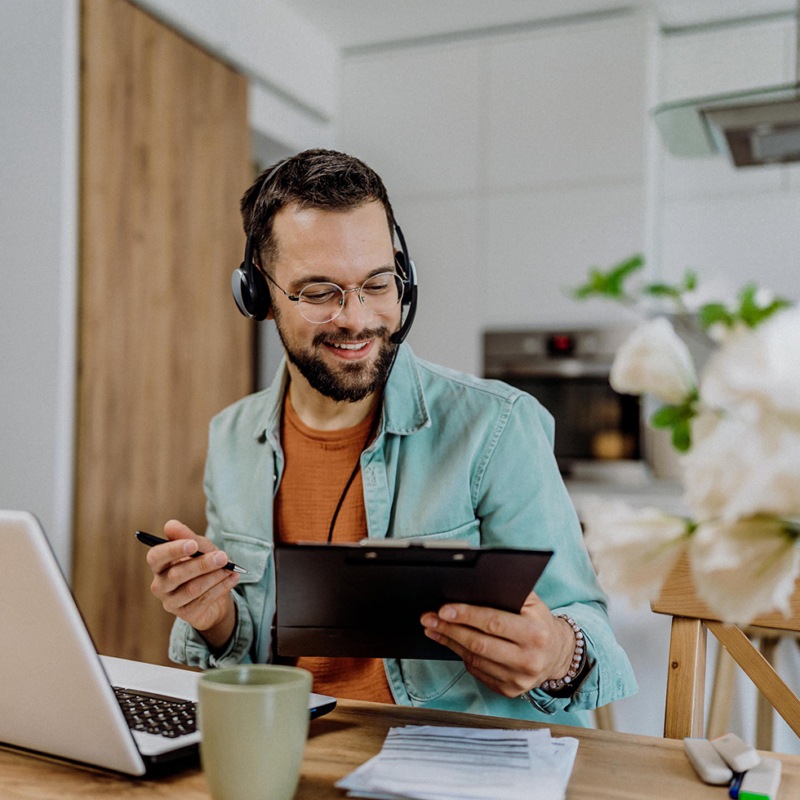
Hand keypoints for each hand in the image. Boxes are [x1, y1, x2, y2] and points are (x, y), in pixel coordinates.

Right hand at [147, 519, 238, 649]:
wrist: (216, 594)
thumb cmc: (204, 566)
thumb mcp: (201, 548)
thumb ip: (188, 536)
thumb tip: (170, 525)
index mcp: (159, 565)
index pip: (156, 557)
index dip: (172, 550)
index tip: (193, 544)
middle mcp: (160, 585)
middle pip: (176, 574)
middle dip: (202, 564)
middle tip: (223, 557)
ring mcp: (171, 602)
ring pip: (192, 588)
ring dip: (215, 576)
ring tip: (230, 568)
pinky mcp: (186, 615)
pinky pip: (204, 600)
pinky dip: (221, 587)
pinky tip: (233, 578)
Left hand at [420, 590, 575, 697]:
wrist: (557, 654)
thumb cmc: (539, 622)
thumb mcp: (533, 603)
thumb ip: (509, 592)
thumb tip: (473, 584)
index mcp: (536, 634)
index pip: (494, 622)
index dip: (467, 615)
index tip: (443, 609)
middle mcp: (529, 659)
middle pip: (479, 644)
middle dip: (450, 629)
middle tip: (428, 618)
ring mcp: (518, 679)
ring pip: (474, 659)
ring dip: (449, 642)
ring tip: (433, 628)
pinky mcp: (509, 690)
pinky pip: (477, 671)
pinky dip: (460, 655)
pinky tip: (450, 642)